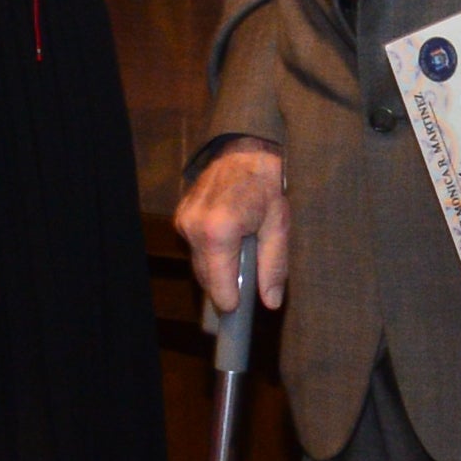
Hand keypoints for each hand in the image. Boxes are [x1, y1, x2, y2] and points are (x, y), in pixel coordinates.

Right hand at [172, 140, 288, 316]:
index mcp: (219, 231)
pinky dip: (211, 253)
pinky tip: (229, 243)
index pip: (218, 284)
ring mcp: (184, 221)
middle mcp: (194, 228)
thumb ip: (273, 265)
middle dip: (225, 287)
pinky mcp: (181, 217)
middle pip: (206, 277)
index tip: (240, 310)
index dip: (230, 301)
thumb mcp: (279, 225)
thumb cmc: (265, 185)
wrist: (243, 151)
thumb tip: (270, 301)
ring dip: (218, 269)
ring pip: (199, 264)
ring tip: (241, 259)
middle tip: (246, 289)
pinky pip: (194, 248)